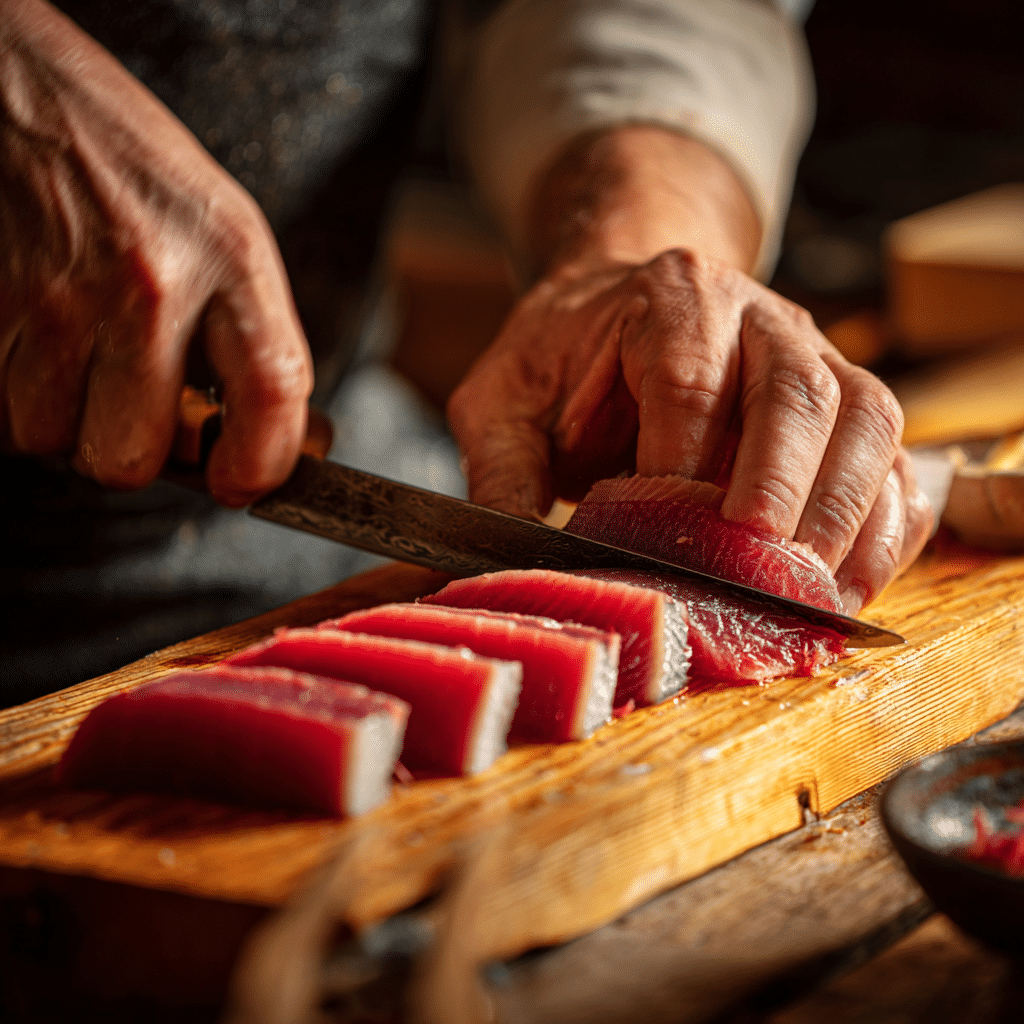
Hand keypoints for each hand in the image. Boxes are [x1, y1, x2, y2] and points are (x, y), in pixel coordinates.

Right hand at [0, 0, 312, 505]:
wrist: (16, 89)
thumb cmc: (130, 171)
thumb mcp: (223, 235)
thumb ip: (248, 339)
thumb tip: (274, 447)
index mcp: (230, 257)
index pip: (271, 396)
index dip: (258, 464)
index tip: (241, 482)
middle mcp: (147, 281)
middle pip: (131, 457)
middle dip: (127, 448)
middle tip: (128, 403)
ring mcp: (53, 294)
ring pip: (48, 439)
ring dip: (59, 415)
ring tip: (72, 346)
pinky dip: (13, 391)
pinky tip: (32, 335)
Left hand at [449, 249, 931, 614]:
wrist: (620, 305)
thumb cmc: (565, 355)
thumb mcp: (504, 400)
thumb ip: (500, 473)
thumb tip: (507, 568)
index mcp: (669, 301)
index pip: (691, 379)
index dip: (686, 464)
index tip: (669, 542)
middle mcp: (759, 318)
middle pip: (800, 392)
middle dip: (787, 489)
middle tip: (761, 572)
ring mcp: (816, 357)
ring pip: (867, 420)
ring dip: (849, 516)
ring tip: (813, 598)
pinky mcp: (845, 406)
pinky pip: (894, 458)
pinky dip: (887, 526)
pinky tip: (851, 584)